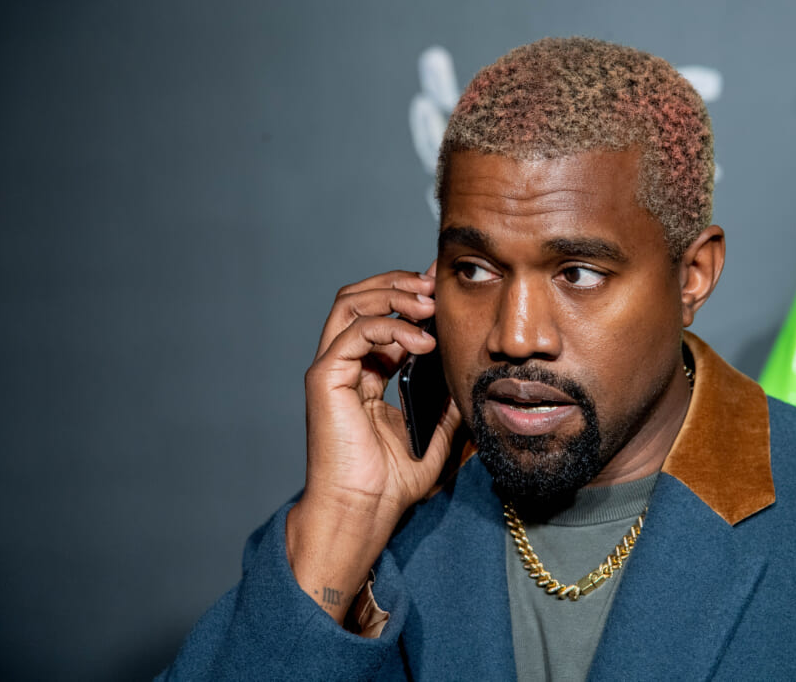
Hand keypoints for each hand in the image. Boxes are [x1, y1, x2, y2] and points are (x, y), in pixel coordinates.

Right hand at [286, 266, 462, 622]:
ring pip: (350, 304)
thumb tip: (469, 377)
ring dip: (392, 294)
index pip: (382, 316)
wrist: (363, 513)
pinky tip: (420, 342)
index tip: (443, 287)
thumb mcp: (433, 434)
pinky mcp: (325, 380)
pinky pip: (354, 333)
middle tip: (434, 284)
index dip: (410, 295)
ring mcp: (331, 370)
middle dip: (399, 282)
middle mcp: (345, 366)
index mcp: (366, 375)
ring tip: (428, 305)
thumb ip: (446, 404)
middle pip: (360, 298)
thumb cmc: (389, 484)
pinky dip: (389, 327)